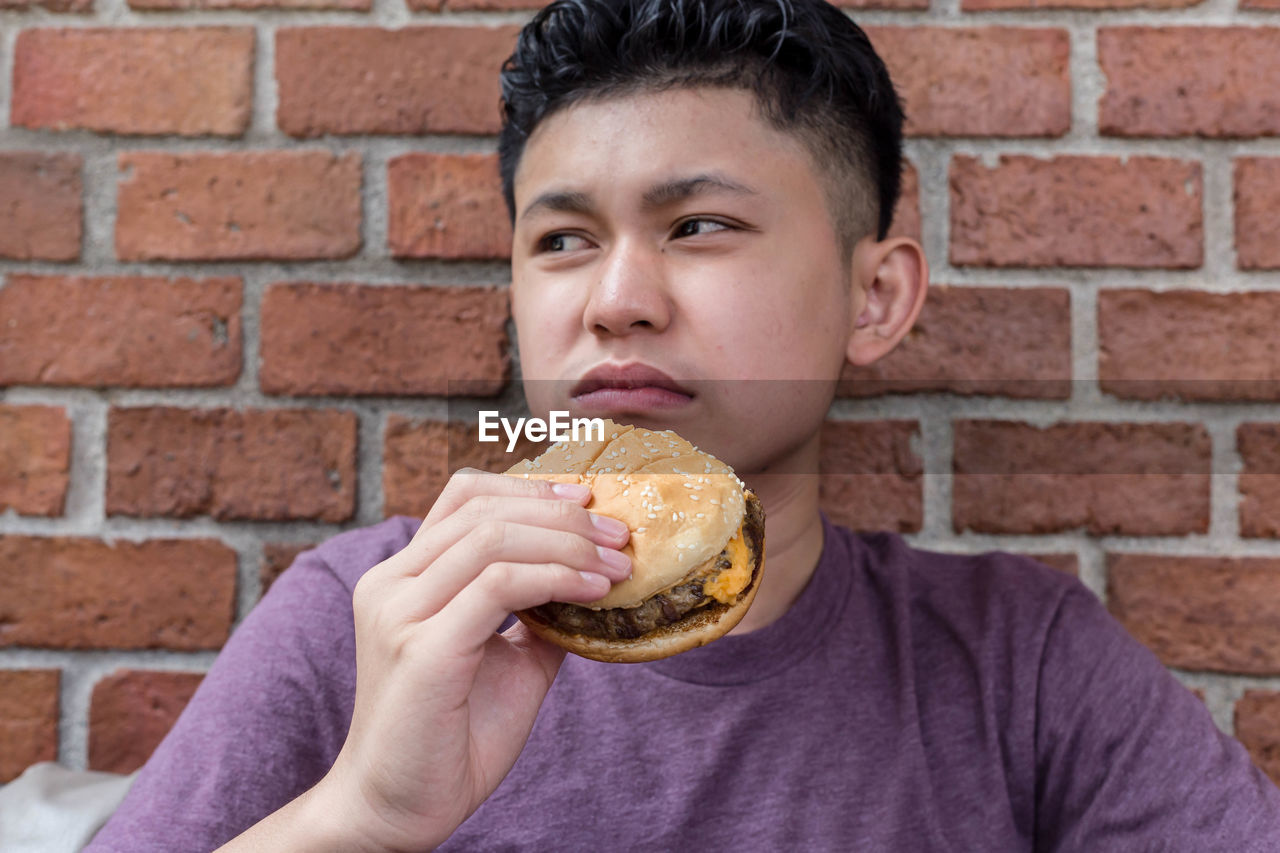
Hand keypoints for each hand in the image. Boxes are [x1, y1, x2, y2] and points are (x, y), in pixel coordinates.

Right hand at [313, 468, 630, 851]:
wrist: (400, 809)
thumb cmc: (453, 737)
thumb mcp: (509, 659)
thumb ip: (539, 613)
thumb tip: (597, 579)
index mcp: (403, 578)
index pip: (463, 497)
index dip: (529, 488)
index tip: (588, 500)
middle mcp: (390, 584)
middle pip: (482, 509)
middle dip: (562, 515)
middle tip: (620, 537)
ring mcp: (399, 613)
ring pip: (491, 539)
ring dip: (567, 545)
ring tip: (617, 568)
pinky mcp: (422, 650)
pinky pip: (496, 585)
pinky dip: (555, 578)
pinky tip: (593, 592)